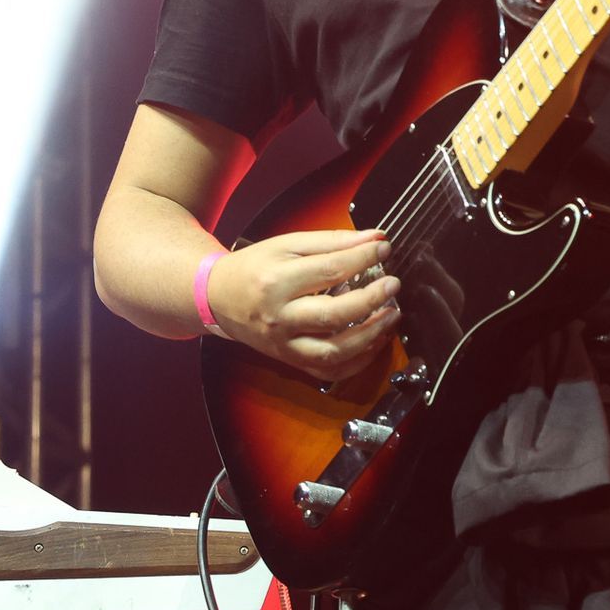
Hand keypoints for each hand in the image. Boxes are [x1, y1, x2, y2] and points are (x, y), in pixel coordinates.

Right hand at [208, 230, 400, 380]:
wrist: (217, 297)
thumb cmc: (254, 267)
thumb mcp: (288, 244)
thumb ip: (333, 241)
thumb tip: (374, 237)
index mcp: (277, 281)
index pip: (331, 270)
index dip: (364, 258)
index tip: (384, 248)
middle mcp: (279, 317)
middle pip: (334, 315)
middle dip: (372, 300)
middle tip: (393, 285)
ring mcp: (284, 344)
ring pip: (333, 351)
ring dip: (370, 336)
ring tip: (391, 316)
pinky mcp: (289, 360)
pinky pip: (327, 371)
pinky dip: (356, 363)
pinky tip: (374, 343)